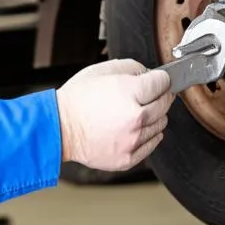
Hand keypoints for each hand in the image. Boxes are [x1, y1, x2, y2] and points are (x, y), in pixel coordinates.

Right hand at [56, 58, 173, 171]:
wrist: (59, 128)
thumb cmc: (76, 99)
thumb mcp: (101, 70)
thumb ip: (131, 67)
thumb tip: (148, 73)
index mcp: (130, 92)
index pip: (163, 82)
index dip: (161, 78)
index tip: (159, 79)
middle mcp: (136, 117)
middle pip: (165, 103)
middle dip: (161, 95)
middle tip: (152, 93)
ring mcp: (133, 139)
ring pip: (161, 124)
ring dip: (155, 115)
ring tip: (138, 111)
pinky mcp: (129, 157)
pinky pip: (152, 144)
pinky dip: (149, 134)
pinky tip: (137, 127)